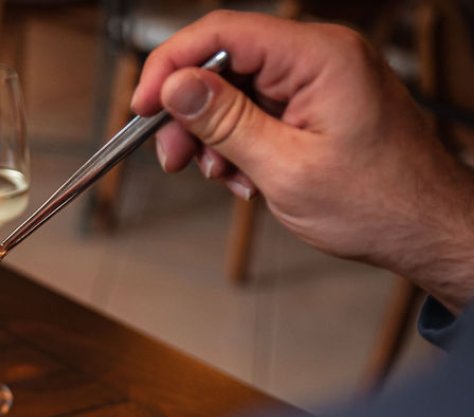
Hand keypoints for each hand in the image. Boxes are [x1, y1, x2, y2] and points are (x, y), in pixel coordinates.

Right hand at [132, 11, 473, 313]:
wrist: (427, 230)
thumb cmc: (379, 204)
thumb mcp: (284, 168)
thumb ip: (225, 122)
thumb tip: (176, 86)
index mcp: (319, 57)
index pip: (222, 33)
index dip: (171, 66)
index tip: (143, 106)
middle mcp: (320, 57)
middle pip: (224, 64)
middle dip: (190, 113)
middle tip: (174, 157)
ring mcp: (319, 79)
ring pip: (235, 92)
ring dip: (215, 137)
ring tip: (226, 178)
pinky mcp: (317, 103)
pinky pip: (258, 111)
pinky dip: (240, 145)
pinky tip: (249, 179)